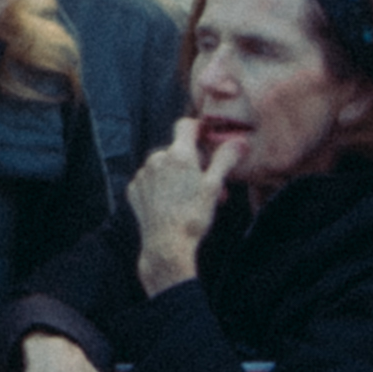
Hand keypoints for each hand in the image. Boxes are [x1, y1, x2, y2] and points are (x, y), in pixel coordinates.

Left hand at [125, 130, 225, 291]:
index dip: (198, 130)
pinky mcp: (134, 189)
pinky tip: (171, 204)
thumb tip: (239, 142)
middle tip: (208, 185)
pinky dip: (161, 187)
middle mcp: (156, 158)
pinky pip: (150, 180)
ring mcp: (143, 174)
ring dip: (178, 176)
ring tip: (190, 198)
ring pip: (164, 166)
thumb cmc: (193, 216)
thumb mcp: (215, 186)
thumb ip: (225, 160)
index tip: (206, 141)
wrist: (166, 246)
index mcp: (179, 154)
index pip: (186, 125)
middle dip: (194, 163)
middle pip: (178, 150)